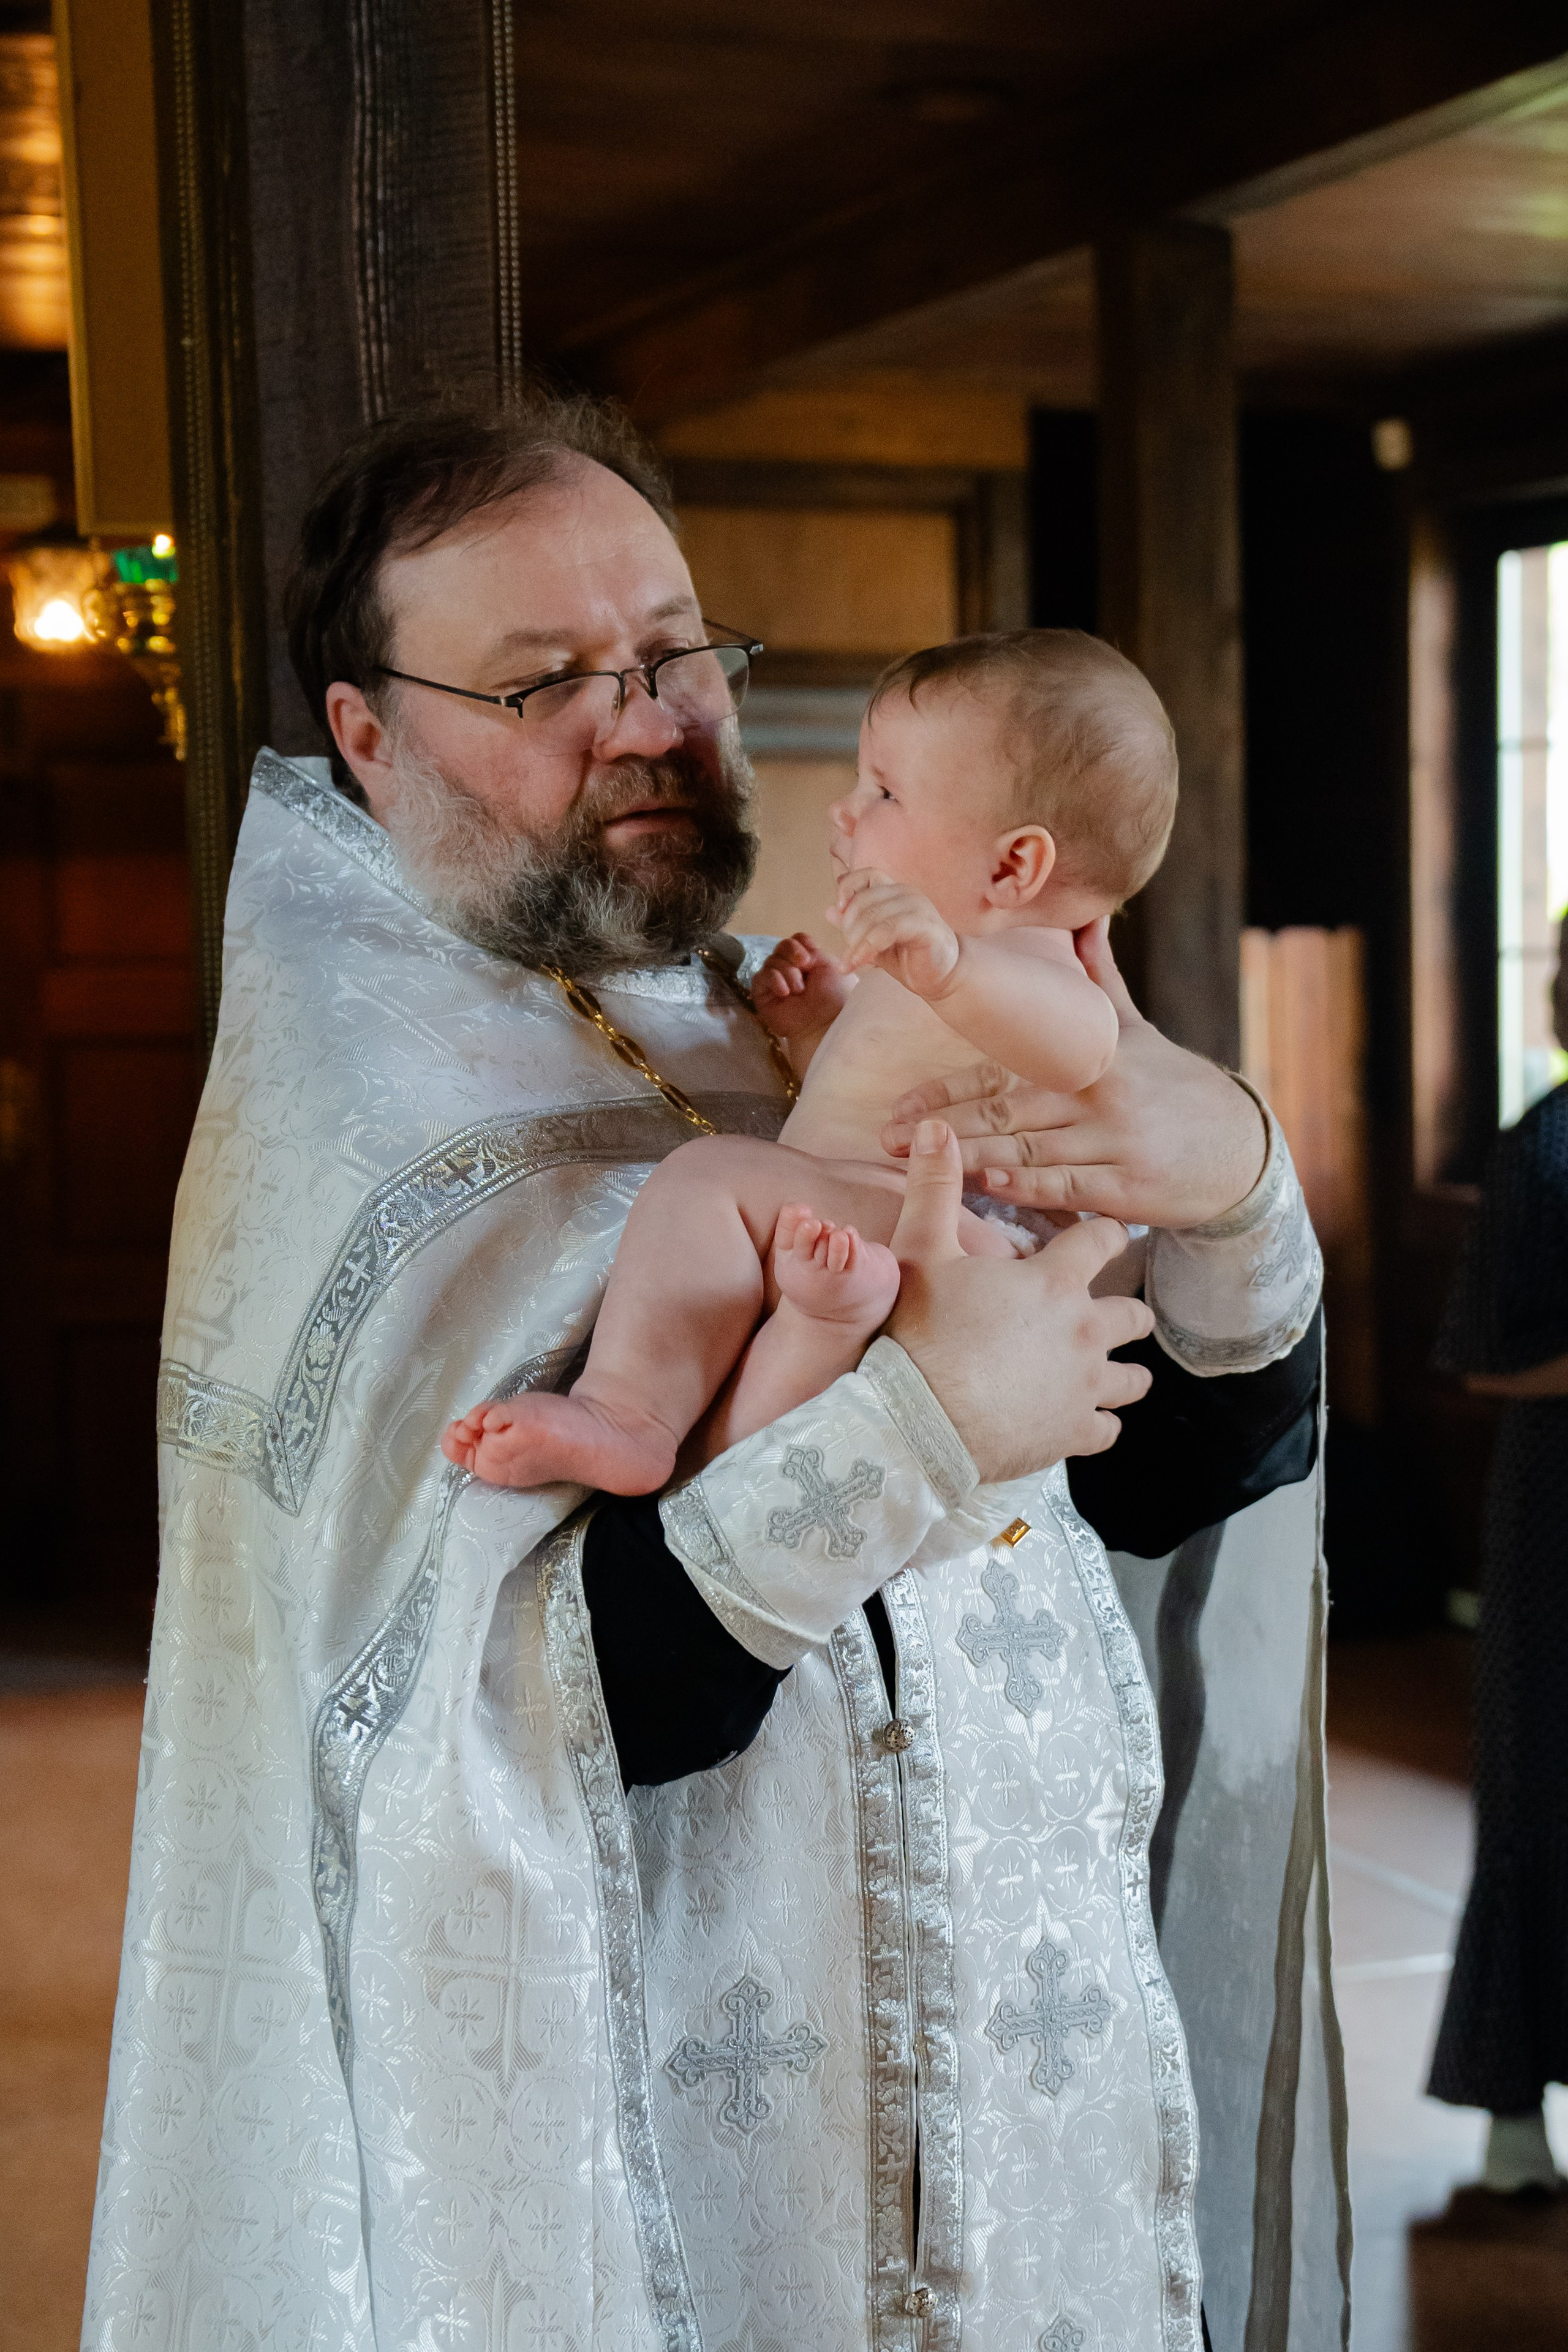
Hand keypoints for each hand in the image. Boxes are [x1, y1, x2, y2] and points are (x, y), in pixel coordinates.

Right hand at [750, 931, 852, 1038]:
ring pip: (771, 960)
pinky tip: (785, 992)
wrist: (826, 1022)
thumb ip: (811, 951)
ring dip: (788, 971)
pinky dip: (774, 980)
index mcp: (807, 961)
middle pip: (781, 946)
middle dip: (793, 953)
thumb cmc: (834, 996)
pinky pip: (761, 977)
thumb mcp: (829, 965)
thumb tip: (796, 950)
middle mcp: (790, 969)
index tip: (811, 953)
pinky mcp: (763, 995)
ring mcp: (775, 982)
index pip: (795, 940)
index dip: (800, 943)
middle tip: (805, 966)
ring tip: (799, 989)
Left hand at [831, 870, 959, 997]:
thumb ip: (854, 925)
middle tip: (849, 952)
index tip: (840, 910)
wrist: (943, 977)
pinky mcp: (926, 926)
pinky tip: (859, 963)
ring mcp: (919, 907)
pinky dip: (867, 947)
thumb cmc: (910, 957)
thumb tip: (829, 911)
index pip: (866, 874)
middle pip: (864, 900)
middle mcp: (907, 893)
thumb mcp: (875, 941)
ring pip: (874, 916)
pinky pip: (888, 930)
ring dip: (856, 942)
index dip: (848, 888)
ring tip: (852, 962)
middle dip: (849, 929)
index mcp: (895, 892)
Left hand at [881, 918, 1267, 1229]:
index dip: (947, 1089)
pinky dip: (1028, 1186)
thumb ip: (1099, 980)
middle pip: (1005, 1111)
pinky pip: (1069, 1186)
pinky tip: (991, 1184)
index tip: (899, 1106)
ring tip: (920, 1167)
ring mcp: (1113, 1141)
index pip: (1004, 1071)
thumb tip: (1086, 917)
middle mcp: (1096, 1095)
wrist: (1242, 1147)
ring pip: (1028, 1149)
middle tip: (889, 1140)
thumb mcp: (1138, 1030)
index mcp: (1088, 1056)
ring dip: (972, 1158)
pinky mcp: (1130, 1185)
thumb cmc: (1176, 1087)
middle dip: (943, 1126)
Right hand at [886, 1120, 1153, 1479]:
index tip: (1103, 1236)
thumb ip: (934, 1188)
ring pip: (1132, 1378)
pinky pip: (1108, 1429)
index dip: (1106, 1234)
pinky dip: (1098, 1423)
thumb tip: (935, 1127)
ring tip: (1105, 1373)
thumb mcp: (921, 1252)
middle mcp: (1084, 1332)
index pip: (1104, 1240)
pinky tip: (1081, 1421)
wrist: (913, 1420)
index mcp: (1055, 1281)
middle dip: (1124, 1311)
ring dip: (1122, 1372)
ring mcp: (1084, 1386)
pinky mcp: (1074, 1434)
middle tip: (1104, 1313)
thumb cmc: (918, 1333)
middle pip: (1132, 1313)